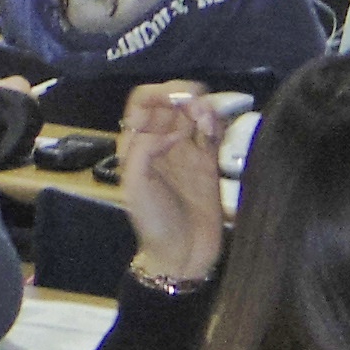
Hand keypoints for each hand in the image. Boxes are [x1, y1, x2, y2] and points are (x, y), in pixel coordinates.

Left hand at [117, 82, 231, 284]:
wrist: (182, 255)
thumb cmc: (152, 223)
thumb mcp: (134, 186)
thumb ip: (143, 151)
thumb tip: (167, 129)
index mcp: (136, 145)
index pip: (143, 104)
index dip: (157, 94)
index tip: (174, 97)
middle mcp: (161, 143)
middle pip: (172, 104)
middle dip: (183, 97)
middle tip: (195, 106)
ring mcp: (187, 152)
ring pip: (194, 116)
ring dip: (202, 108)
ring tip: (206, 117)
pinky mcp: (210, 164)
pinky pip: (212, 135)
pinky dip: (215, 125)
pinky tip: (214, 127)